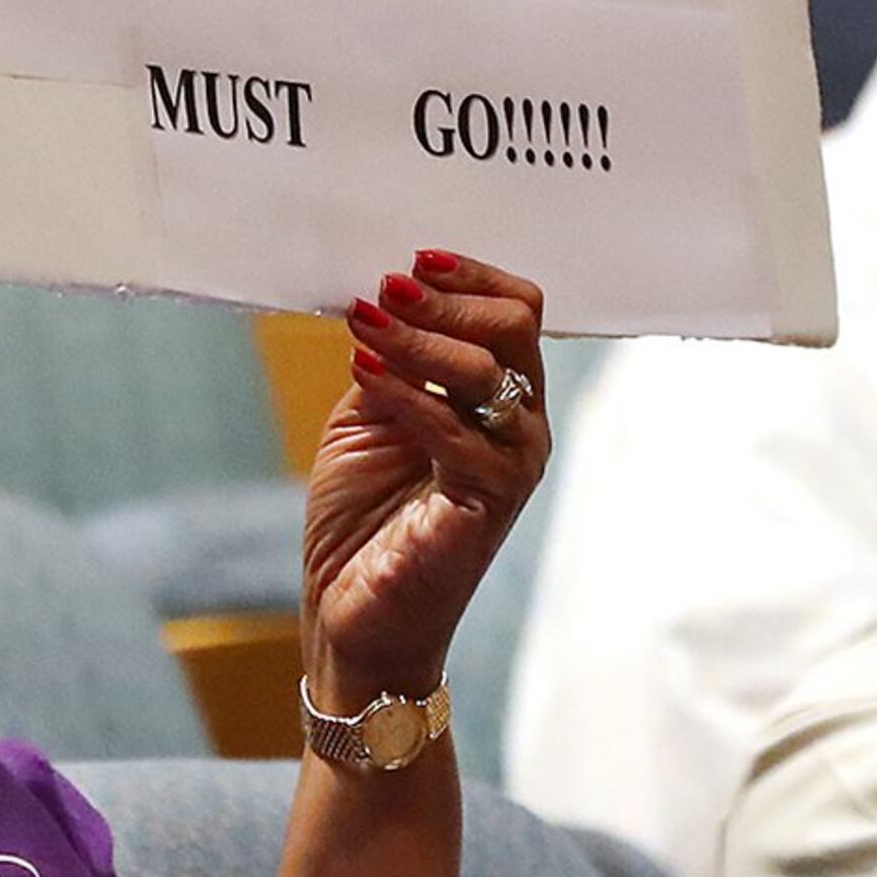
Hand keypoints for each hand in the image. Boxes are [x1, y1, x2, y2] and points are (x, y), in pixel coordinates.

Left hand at [308, 252, 548, 709]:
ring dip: (421, 338)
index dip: (470, 277)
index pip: (517, 311)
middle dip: (447, 300)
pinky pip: (455, 429)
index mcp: (500, 398)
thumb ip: (389, 361)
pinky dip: (405, 391)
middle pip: (515, 328)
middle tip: (387, 289)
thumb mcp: (368, 417)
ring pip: (490, 371)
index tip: (413, 260)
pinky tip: (363, 371)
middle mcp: (520, 426)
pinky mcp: (488, 503)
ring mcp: (512, 465)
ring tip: (365, 323)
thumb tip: (380, 295)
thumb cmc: (364, 522)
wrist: (356, 616)